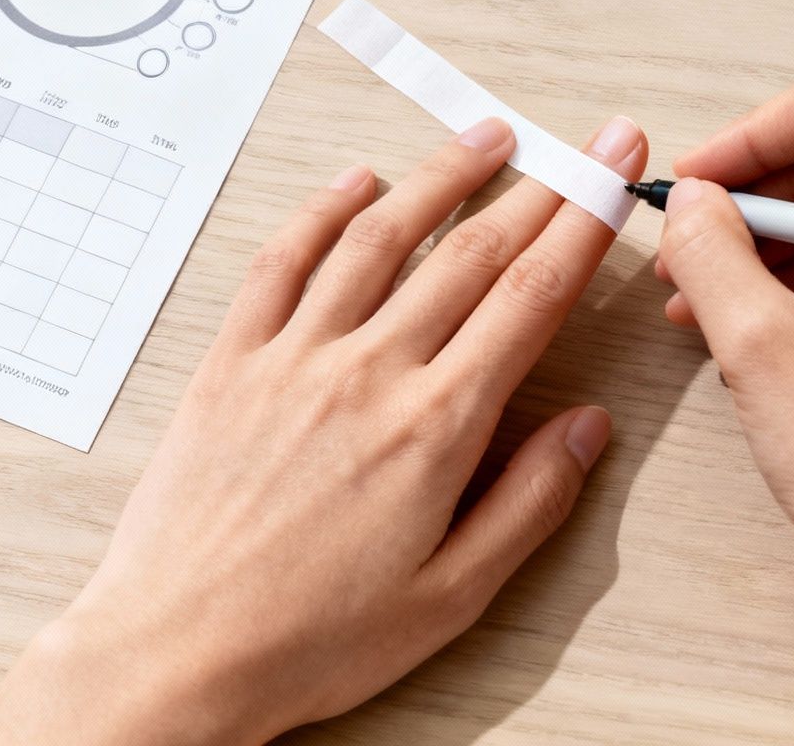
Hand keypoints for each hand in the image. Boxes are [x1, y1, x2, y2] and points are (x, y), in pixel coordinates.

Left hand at [0, 115, 647, 745]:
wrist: (177, 653)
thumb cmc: (311, 639)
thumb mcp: (453, 596)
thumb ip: (529, 502)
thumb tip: (586, 427)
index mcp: (435, 427)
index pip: (532, 295)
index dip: (586, 221)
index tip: (616, 173)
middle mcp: (368, 372)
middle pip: (472, 253)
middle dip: (544, 186)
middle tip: (584, 143)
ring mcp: (294, 358)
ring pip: (380, 237)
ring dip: (442, 177)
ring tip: (486, 139)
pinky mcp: (232, 364)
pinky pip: (283, 262)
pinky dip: (324, 211)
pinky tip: (356, 183)